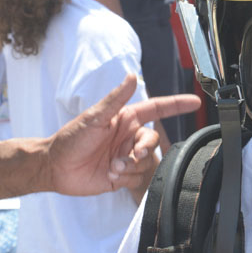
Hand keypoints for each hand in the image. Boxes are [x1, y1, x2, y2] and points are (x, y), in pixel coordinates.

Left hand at [47, 74, 199, 195]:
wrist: (56, 168)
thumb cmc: (71, 138)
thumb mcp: (94, 117)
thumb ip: (116, 99)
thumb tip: (132, 76)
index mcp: (125, 119)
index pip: (157, 108)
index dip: (177, 104)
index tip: (195, 102)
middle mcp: (128, 136)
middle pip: (153, 139)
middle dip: (145, 147)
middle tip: (132, 153)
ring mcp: (126, 156)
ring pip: (146, 160)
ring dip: (130, 165)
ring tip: (112, 166)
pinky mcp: (122, 175)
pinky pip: (137, 176)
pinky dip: (126, 176)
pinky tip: (111, 175)